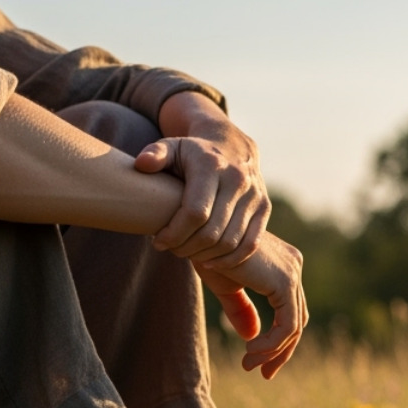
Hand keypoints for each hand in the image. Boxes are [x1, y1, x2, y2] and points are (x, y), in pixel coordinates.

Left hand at [135, 92, 269, 269]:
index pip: (195, 212)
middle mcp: (237, 180)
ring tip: (187, 253)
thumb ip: (154, 154)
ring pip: (230, 242)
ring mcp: (254, 195)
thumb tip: (143, 164)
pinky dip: (229, 260)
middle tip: (171, 249)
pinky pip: (249, 244)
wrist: (232, 146)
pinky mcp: (264, 208)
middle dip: (186, 248)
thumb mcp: (171, 147)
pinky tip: (209, 261)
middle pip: (211, 232)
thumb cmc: (192, 153)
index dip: (175, 233)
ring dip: (205, 256)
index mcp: (212, 166)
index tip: (158, 241)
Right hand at [193, 232, 306, 378]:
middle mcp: (293, 265)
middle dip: (280, 351)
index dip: (277, 339)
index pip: (289, 309)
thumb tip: (253, 336)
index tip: (255, 360)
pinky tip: (251, 352)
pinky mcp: (285, 282)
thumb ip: (241, 309)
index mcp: (281, 264)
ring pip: (294, 325)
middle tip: (262, 373)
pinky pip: (287, 324)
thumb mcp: (225, 286)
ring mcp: (292, 272)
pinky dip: (272, 343)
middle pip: (297, 319)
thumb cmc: (205, 250)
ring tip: (250, 364)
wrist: (198, 231)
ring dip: (273, 351)